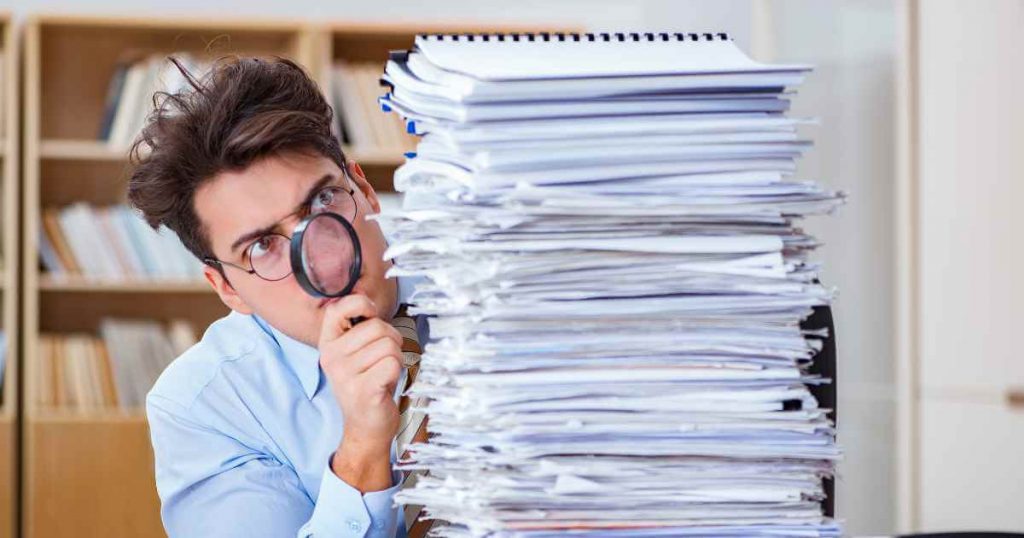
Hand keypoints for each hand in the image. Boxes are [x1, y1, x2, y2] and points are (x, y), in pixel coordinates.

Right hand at [318, 295, 403, 490]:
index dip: (361, 304)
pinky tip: (386, 383)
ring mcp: (345, 375)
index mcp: (327, 344)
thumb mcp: (353, 354)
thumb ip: (357, 329)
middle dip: (391, 340)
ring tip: (383, 373)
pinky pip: (393, 363)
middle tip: (383, 360)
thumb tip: (368, 302)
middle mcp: (332, 358)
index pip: (337, 308)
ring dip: (395, 357)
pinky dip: (398, 371)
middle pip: (377, 327)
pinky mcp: (363, 390)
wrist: (365, 427)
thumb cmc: (366, 383)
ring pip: (389, 345)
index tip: (371, 317)